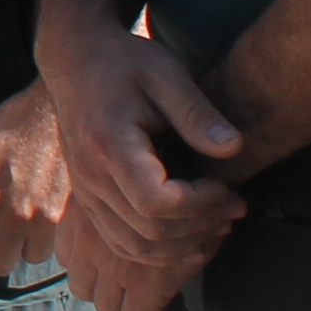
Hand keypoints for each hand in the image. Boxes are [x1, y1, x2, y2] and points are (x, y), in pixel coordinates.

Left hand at [0, 82, 71, 270]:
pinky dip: (44, 238)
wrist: (57, 112)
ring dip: (21, 246)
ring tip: (21, 222)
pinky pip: (52, 245)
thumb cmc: (10, 124)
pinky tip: (39, 214)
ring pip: (28, 259)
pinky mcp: (67, 215)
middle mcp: (14, 214)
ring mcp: (44, 218)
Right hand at [39, 15, 244, 310]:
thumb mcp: (165, 73)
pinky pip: (122, 243)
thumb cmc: (123, 62)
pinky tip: (188, 234)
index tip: (226, 188)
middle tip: (236, 207)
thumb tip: (234, 147)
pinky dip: (159, 250)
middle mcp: (92, 177)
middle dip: (202, 227)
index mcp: (110, 145)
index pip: (157, 203)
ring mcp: (86, 192)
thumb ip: (198, 112)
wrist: (74, 60)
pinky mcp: (89, 199)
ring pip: (135, 247)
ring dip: (183, 246)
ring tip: (218, 223)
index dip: (201, 205)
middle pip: (150, 232)